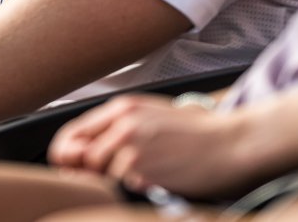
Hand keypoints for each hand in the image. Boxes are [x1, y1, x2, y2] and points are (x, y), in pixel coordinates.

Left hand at [48, 95, 256, 198]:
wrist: (231, 142)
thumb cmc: (197, 133)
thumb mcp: (154, 116)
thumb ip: (120, 127)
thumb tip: (87, 151)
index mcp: (123, 108)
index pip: (72, 133)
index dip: (67, 155)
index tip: (73, 168)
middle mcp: (122, 124)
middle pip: (79, 157)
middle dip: (86, 172)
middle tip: (104, 180)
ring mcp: (131, 146)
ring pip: (97, 174)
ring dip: (110, 182)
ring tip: (137, 179)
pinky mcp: (142, 169)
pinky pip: (119, 187)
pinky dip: (130, 190)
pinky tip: (151, 184)